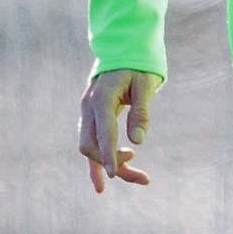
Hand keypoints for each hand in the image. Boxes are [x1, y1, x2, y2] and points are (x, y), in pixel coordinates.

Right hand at [78, 68, 159, 192]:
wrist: (123, 49)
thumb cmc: (138, 65)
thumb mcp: (145, 84)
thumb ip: (141, 111)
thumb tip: (137, 141)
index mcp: (102, 97)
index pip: (103, 131)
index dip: (109, 153)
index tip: (115, 173)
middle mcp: (89, 107)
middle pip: (91, 145)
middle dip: (113, 164)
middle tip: (142, 176)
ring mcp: (87, 113)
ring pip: (90, 148)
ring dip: (111, 164)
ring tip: (140, 176)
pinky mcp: (92, 118)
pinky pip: (91, 144)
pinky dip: (97, 163)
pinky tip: (102, 184)